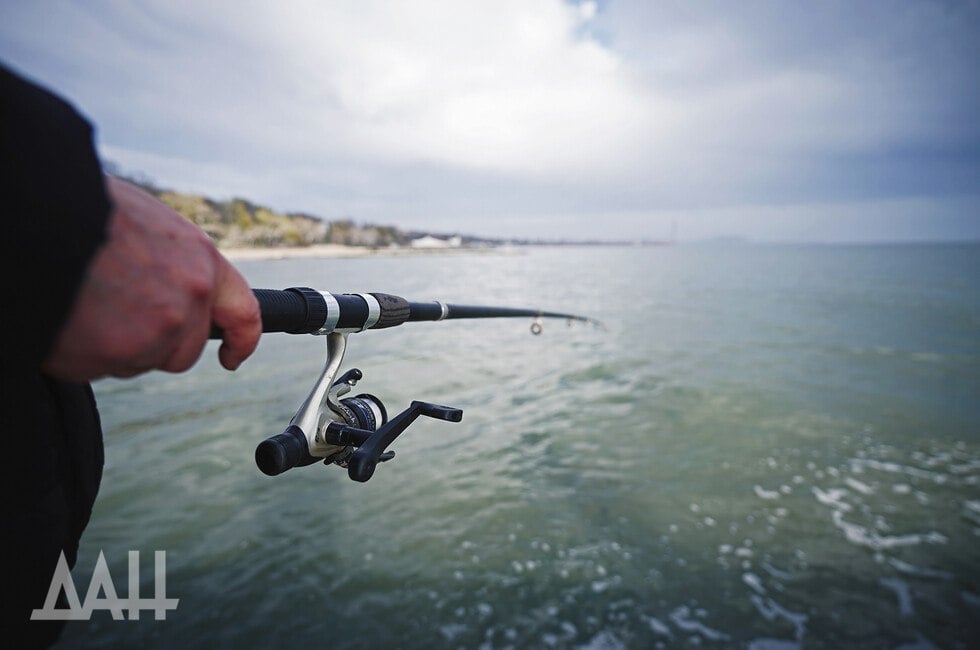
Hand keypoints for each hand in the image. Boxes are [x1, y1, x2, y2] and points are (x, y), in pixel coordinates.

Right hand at [42, 176, 260, 380]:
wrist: (37, 217)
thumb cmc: (82, 211)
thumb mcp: (147, 224)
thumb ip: (175, 261)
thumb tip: (178, 282)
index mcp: (200, 260)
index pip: (244, 312)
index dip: (241, 340)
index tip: (232, 355)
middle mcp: (189, 298)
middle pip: (184, 350)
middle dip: (155, 344)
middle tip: (114, 314)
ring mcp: (157, 329)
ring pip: (141, 360)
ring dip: (116, 347)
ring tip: (84, 304)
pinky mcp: (118, 353)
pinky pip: (102, 368)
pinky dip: (83, 353)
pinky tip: (68, 319)